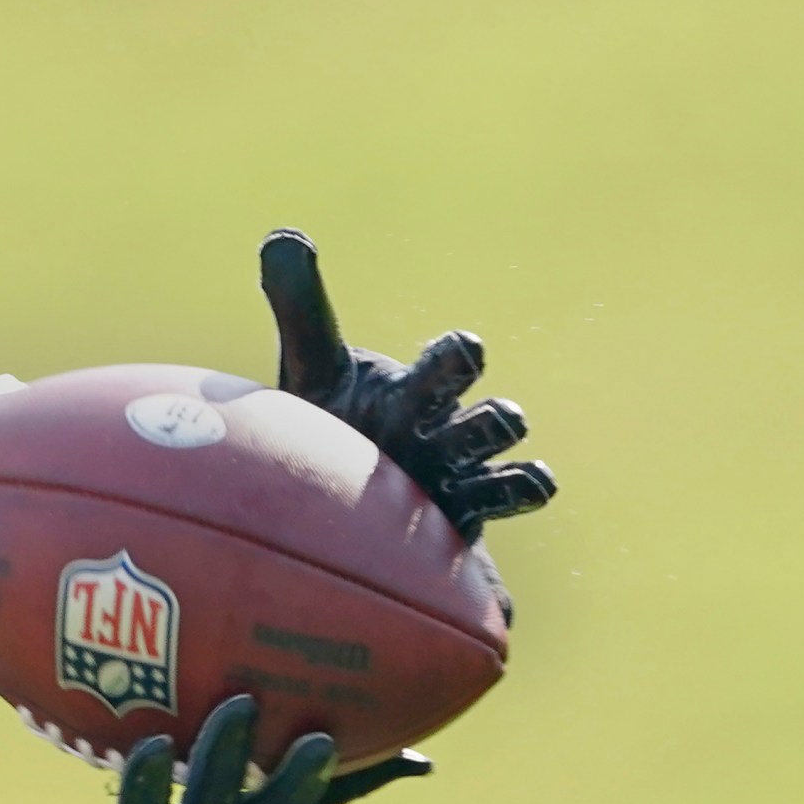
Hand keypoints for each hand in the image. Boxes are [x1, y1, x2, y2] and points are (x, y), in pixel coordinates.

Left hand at [258, 229, 556, 538]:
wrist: (328, 491)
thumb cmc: (332, 419)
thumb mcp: (311, 364)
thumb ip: (299, 305)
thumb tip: (281, 239)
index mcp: (416, 393)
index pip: (451, 364)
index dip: (459, 357)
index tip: (465, 349)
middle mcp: (446, 436)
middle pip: (493, 425)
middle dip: (498, 421)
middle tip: (498, 418)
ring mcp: (456, 487)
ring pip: (507, 482)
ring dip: (517, 481)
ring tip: (522, 484)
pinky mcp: (453, 535)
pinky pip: (493, 542)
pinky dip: (505, 547)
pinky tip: (508, 564)